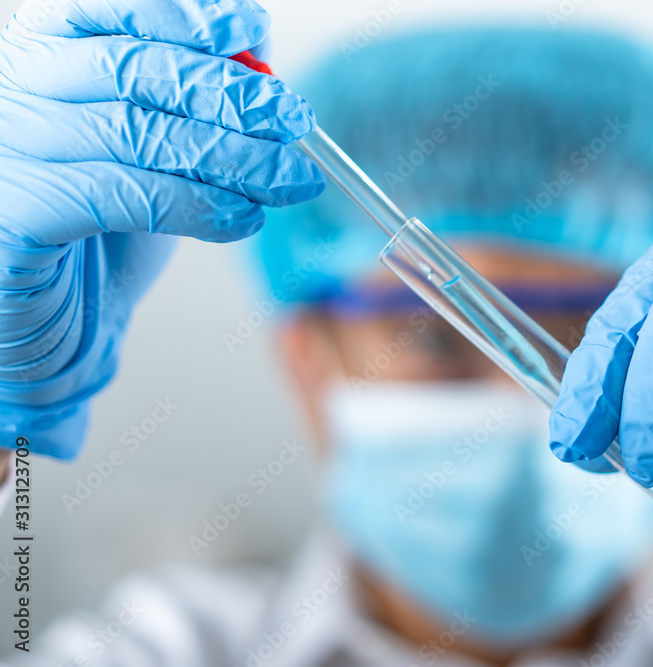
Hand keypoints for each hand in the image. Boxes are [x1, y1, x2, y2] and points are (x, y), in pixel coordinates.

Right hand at [0, 0, 324, 457]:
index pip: (108, 9)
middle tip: (292, 119)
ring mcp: (6, 150)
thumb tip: (261, 65)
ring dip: (233, 157)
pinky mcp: (15, 215)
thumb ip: (191, 104)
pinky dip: (196, 206)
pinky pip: (121, 195)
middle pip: (132, 68)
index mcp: (41, 55)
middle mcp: (12, 90)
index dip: (186, 15)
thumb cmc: (106, 229)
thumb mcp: (154, 150)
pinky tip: (242, 219)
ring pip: (137, 133)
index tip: (251, 31)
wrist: (60, 323)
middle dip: (228, 92)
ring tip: (290, 179)